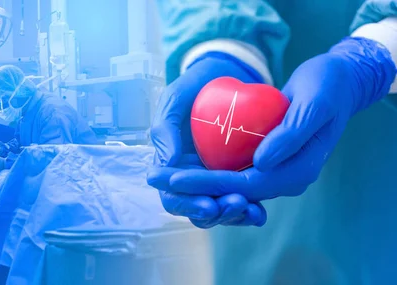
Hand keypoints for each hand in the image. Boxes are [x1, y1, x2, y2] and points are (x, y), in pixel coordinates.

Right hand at [147, 52, 268, 227]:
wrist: (226, 75)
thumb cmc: (196, 85)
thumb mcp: (176, 98)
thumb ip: (165, 129)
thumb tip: (164, 164)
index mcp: (169, 163)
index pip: (172, 195)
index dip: (187, 204)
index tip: (209, 203)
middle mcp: (189, 176)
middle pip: (196, 210)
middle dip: (216, 214)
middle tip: (236, 205)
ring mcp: (212, 178)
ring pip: (218, 211)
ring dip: (233, 216)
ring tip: (252, 210)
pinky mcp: (235, 176)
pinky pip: (239, 200)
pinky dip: (248, 209)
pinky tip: (260, 212)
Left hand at [160, 37, 395, 203]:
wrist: (337, 82)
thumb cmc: (327, 88)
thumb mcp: (313, 104)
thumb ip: (290, 135)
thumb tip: (260, 164)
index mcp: (297, 173)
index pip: (245, 186)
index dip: (207, 185)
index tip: (174, 177)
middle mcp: (284, 181)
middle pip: (232, 194)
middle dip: (192, 191)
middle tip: (156, 178)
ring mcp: (274, 173)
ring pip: (229, 190)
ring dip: (195, 187)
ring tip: (161, 178)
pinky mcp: (264, 163)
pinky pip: (232, 176)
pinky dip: (207, 176)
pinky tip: (180, 169)